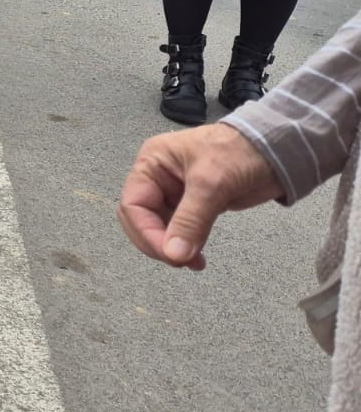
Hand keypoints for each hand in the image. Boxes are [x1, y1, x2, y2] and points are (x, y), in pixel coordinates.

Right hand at [117, 123, 282, 270]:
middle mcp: (157, 178)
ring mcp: (174, 193)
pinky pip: (179, 230)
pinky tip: (197, 258)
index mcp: (152, 163)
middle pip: (140, 218)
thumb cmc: (239, 153)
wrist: (278, 148)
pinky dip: (185, 246)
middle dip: (156, 242)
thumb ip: (190, 220)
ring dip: (172, 248)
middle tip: (180, 261)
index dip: (146, 232)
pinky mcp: (193, 205)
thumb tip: (174, 255)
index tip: (169, 255)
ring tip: (194, 262)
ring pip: (158, 227)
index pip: (133, 204)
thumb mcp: (211, 184)